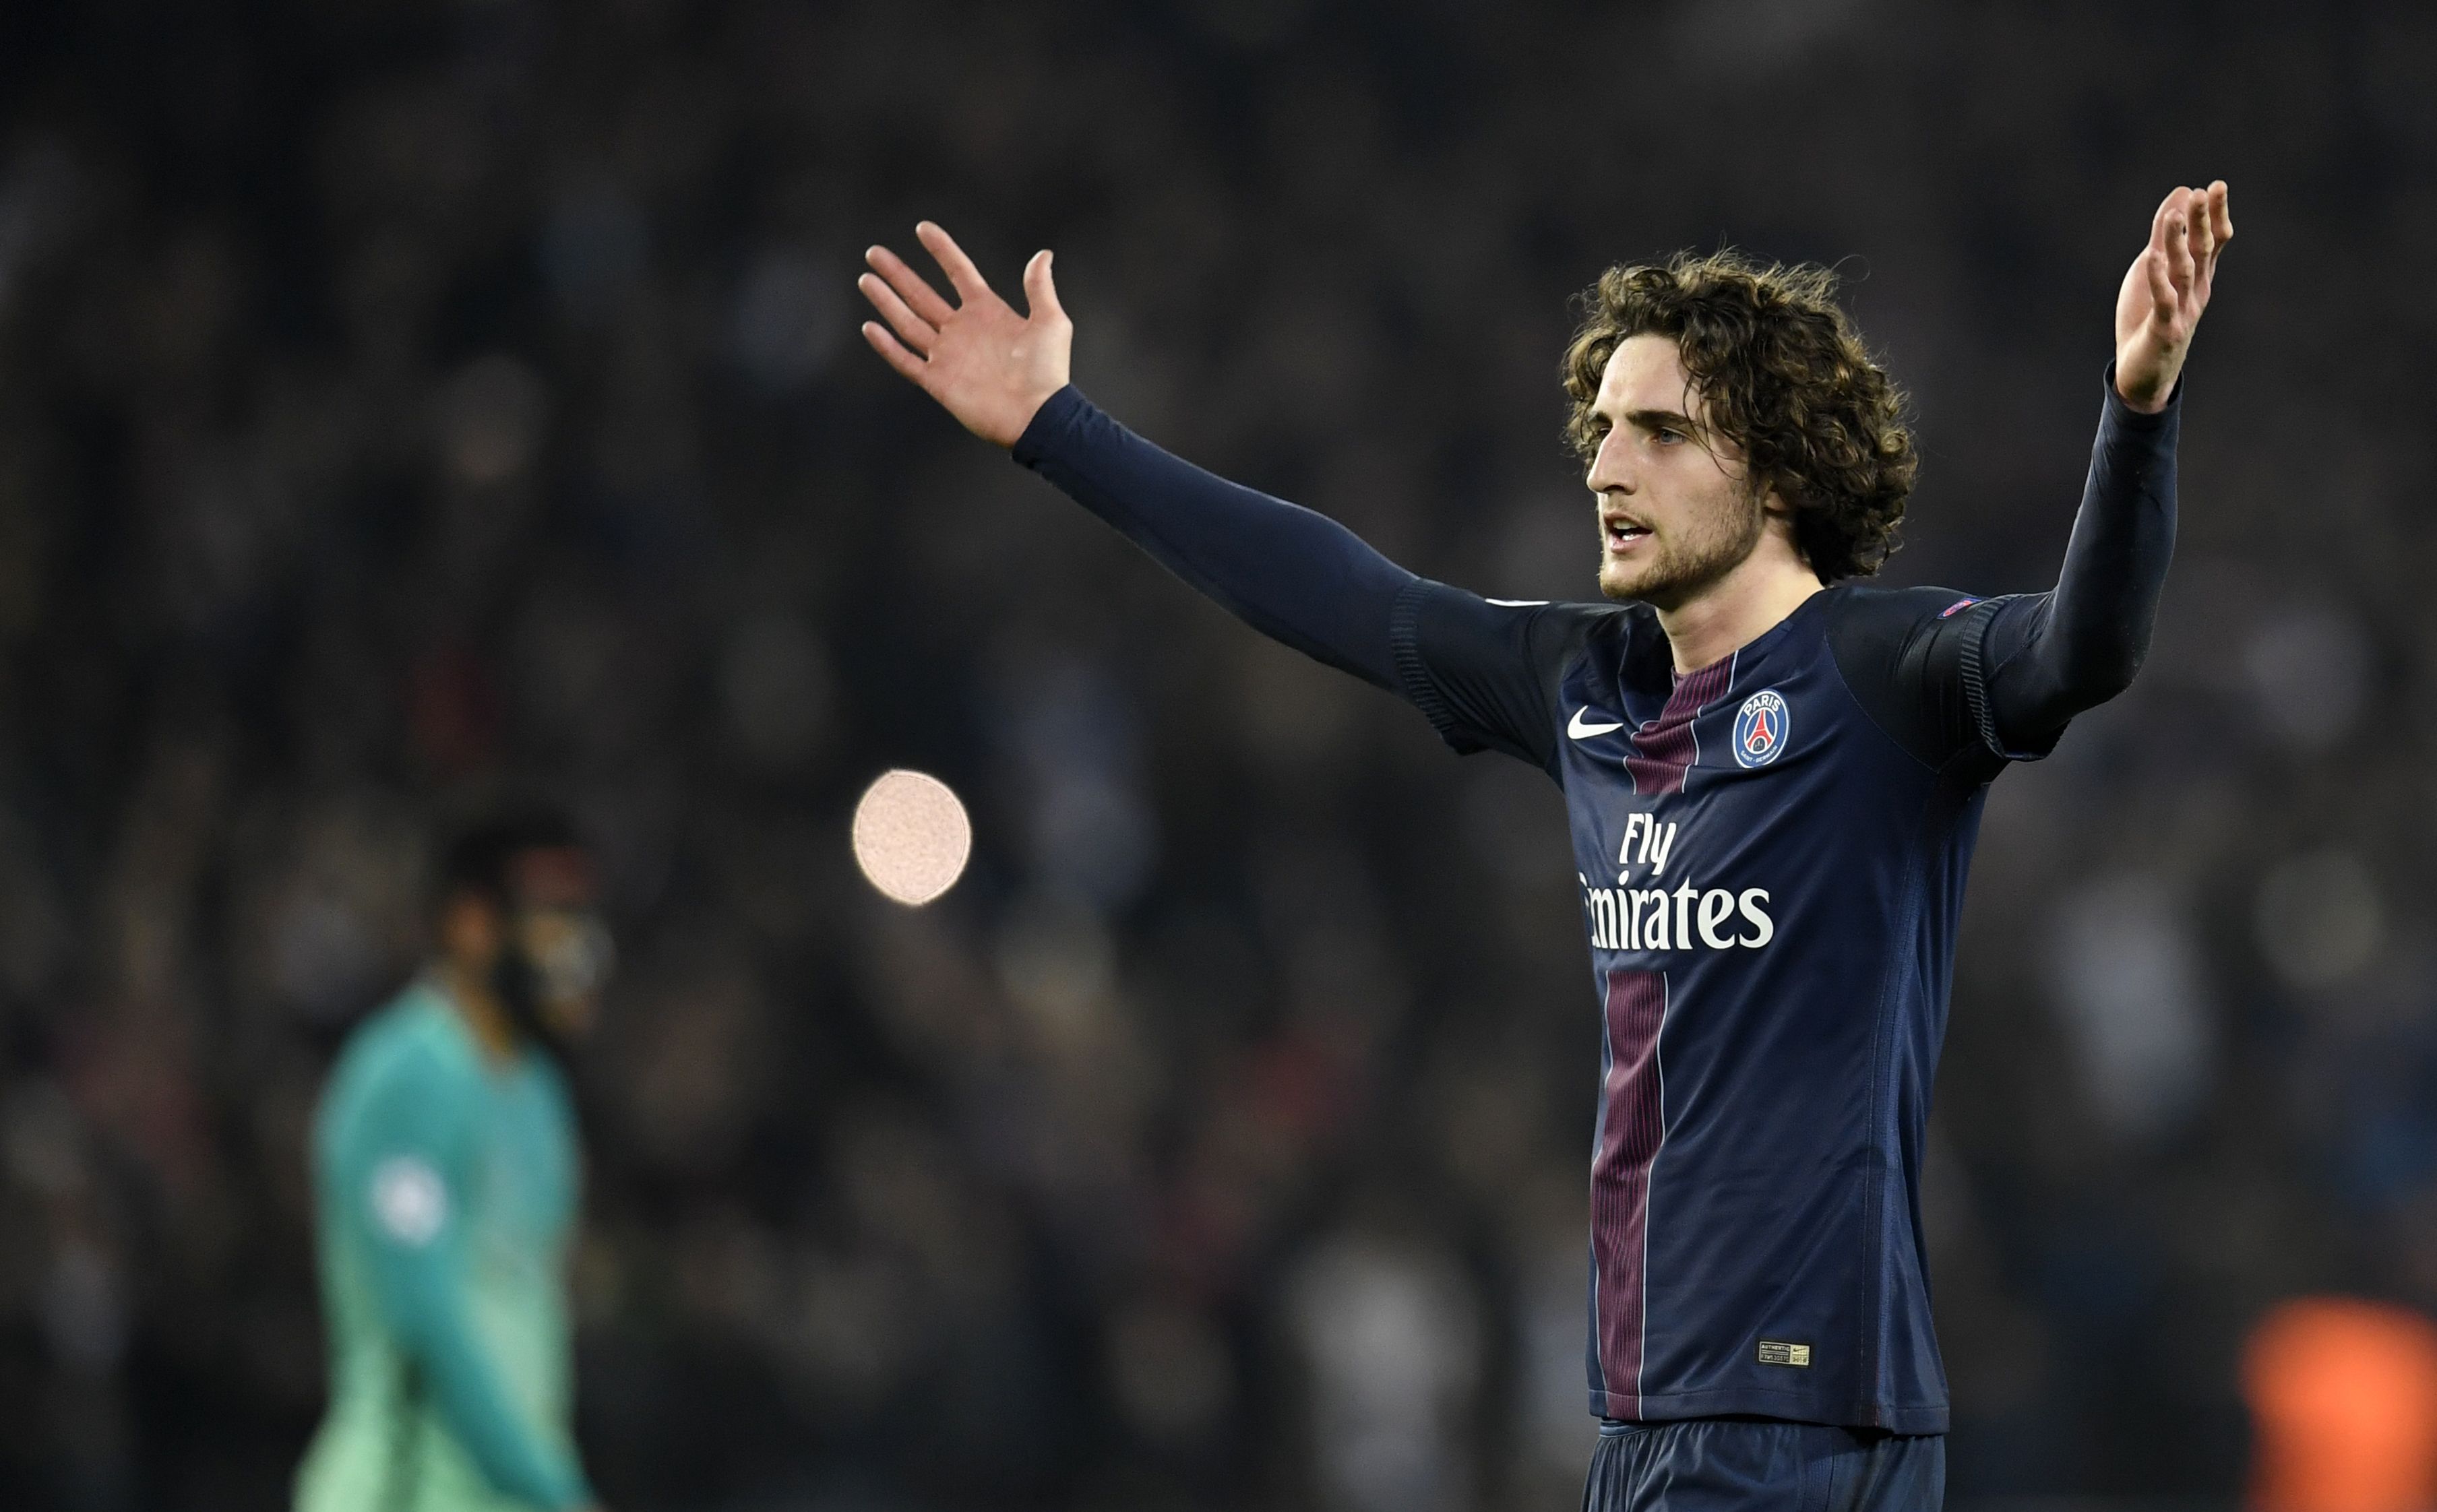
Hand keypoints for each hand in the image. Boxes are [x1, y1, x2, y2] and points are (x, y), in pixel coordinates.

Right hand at [858, 222, 1071, 447]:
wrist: (1037, 415)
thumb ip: (1039, 288)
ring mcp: (948, 356)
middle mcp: (962, 330)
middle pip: (922, 295)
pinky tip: (870, 327)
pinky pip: (906, 360)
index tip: (922, 228)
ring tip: (866, 279)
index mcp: (987, 312)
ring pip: (908, 322)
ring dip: (886, 301)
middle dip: (898, 273)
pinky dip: (887, 346)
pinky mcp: (939, 381)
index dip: (941, 250)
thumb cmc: (1048, 371)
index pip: (958, 272)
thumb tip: (1043, 254)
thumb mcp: (1051, 322)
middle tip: (874, 253)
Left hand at [2114, 181, 2230, 412]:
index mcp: (2198, 275)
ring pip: (2183, 271)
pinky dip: (2158, 278)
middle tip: (2203, 193)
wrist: (2145, 373)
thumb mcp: (2155, 269)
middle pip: (2202, 251)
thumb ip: (2165, 234)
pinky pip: (2163, 300)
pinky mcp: (2165, 329)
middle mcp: (2196, 290)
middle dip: (2202, 222)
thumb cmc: (2150, 316)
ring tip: (2173, 215)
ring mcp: (2183, 310)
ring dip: (2178, 243)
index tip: (2216, 187)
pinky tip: (2152, 257)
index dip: (2216, 214)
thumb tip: (2181, 193)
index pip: (2213, 240)